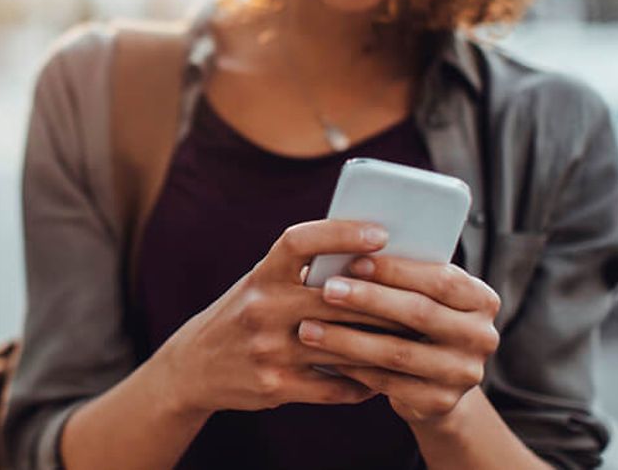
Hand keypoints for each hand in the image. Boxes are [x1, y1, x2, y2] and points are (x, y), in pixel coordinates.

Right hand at [152, 220, 406, 415]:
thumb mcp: (262, 283)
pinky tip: (383, 377)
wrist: (194, 366)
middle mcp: (262, 307)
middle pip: (336, 298)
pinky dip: (362, 382)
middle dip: (383, 300)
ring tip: (415, 339)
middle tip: (423, 298)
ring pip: (342, 344)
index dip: (341, 233)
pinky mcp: (275, 385)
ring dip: (382, 344)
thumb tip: (371, 256)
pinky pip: (333, 385)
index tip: (380, 233)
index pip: (301, 241)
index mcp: (262, 274)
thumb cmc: (245, 313)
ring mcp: (267, 348)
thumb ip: (304, 271)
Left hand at [296, 255, 500, 425]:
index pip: (441, 279)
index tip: (353, 260)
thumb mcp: (423, 295)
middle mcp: (482, 337)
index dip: (396, 270)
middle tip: (326, 290)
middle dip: (368, 299)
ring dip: (348, 339)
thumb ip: (403, 276)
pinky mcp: (440, 403)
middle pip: (419, 313)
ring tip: (310, 328)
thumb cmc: (418, 321)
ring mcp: (464, 374)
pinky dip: (353, 368)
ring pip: (398, 352)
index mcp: (482, 300)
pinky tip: (324, 357)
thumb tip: (350, 248)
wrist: (436, 381)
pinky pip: (388, 383)